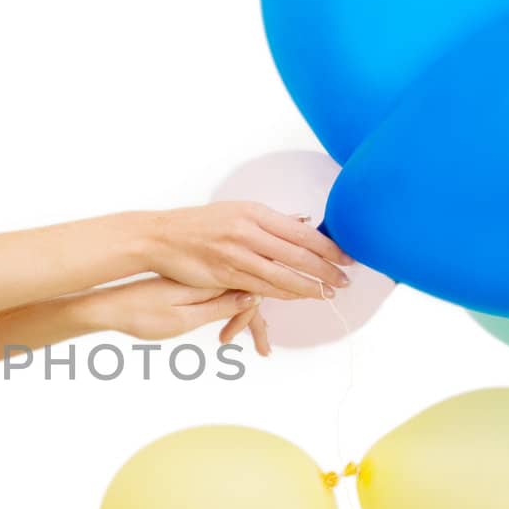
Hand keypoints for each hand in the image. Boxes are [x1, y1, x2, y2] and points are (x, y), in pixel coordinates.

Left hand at [80, 275, 271, 355]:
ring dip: (244, 317)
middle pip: (246, 290)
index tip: (256, 344)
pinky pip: (219, 292)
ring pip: (234, 293)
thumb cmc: (140, 315)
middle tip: (264, 349)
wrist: (108, 306)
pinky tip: (230, 326)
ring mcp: (198, 277)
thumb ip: (220, 306)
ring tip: (257, 344)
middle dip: (255, 321)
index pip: (249, 288)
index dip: (254, 317)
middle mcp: (205, 273)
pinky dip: (228, 310)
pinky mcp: (189, 282)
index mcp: (206, 278)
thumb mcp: (184, 318)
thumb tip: (254, 296)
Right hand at [140, 201, 354, 301]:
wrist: (162, 236)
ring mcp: (236, 253)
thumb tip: (303, 222)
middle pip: (297, 254)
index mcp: (254, 212)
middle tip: (345, 280)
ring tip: (328, 294)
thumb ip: (270, 221)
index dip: (328, 247)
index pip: (301, 231)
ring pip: (282, 274)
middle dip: (325, 270)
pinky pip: (261, 287)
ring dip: (309, 287)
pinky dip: (283, 294)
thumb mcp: (236, 211)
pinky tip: (299, 297)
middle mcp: (248, 231)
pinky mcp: (225, 274)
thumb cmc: (199, 224)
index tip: (346, 257)